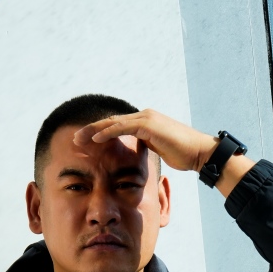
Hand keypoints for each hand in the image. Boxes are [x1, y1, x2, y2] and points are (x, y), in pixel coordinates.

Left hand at [73, 109, 218, 173]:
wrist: (198, 153)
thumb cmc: (182, 155)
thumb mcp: (158, 150)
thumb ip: (146, 147)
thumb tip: (138, 153)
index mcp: (144, 122)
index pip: (116, 126)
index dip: (98, 133)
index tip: (84, 143)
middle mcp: (143, 116)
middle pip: (110, 122)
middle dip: (90, 130)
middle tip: (74, 140)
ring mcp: (145, 118)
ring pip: (112, 123)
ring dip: (93, 131)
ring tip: (77, 140)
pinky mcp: (148, 125)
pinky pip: (122, 128)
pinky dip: (106, 133)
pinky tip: (94, 139)